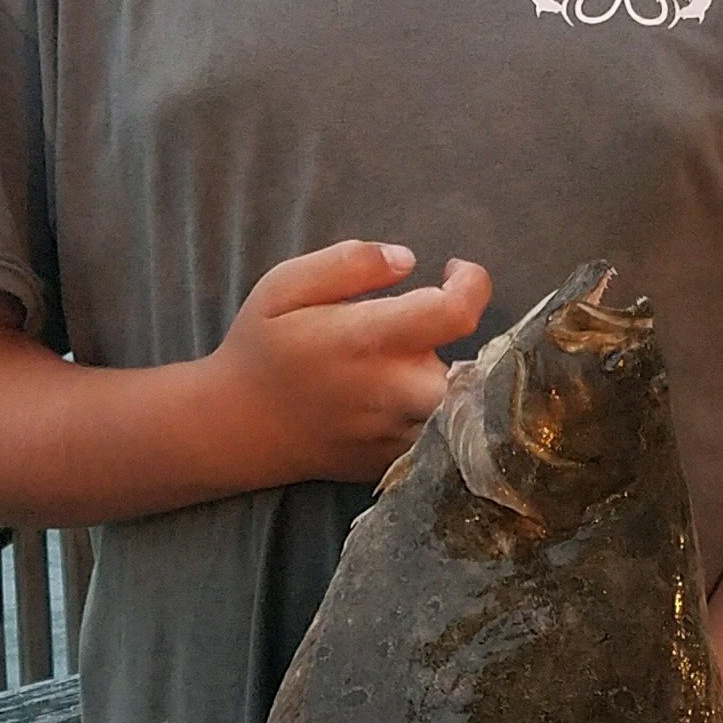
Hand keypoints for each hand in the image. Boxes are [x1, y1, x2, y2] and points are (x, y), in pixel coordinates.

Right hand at [207, 240, 491, 485]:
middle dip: (487, 349)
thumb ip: (348, 262)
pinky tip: (425, 397)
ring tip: (436, 361)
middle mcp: (391, 392)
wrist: (235, 428)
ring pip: (467, 415)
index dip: (471, 283)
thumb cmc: (262, 348)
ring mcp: (396, 435)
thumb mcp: (284, 285)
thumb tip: (409, 259)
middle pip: (478, 378)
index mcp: (367, 341)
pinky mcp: (394, 462)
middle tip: (454, 330)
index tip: (454, 271)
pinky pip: (444, 442)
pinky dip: (451, 420)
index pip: (455, 313)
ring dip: (470, 386)